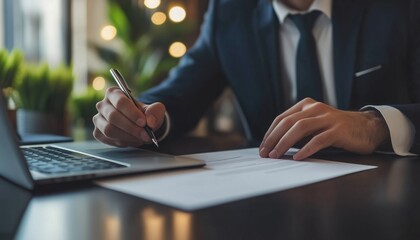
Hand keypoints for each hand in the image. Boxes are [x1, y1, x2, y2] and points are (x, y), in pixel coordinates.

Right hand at [93, 87, 165, 146]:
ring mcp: (98, 119)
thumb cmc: (144, 114)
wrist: (139, 124)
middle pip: (113, 116)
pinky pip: (108, 139)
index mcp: (114, 93)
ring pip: (109, 129)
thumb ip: (155, 112)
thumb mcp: (154, 109)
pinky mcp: (98, 132)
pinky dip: (123, 142)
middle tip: (145, 134)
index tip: (143, 122)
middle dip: (131, 128)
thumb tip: (151, 122)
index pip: (120, 102)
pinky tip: (133, 140)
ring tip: (141, 138)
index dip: (132, 113)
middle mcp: (103, 105)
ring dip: (128, 136)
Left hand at [259, 98, 389, 159]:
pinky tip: (297, 157)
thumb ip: (297, 130)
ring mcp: (327, 118)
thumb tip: (275, 145)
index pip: (281, 118)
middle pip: (288, 122)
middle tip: (265, 153)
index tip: (263, 147)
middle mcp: (315, 109)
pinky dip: (306, 149)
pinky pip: (318, 140)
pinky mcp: (338, 130)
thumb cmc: (336, 129)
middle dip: (273, 139)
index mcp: (306, 106)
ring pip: (300, 128)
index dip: (270, 133)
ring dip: (285, 143)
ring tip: (276, 155)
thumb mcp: (314, 125)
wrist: (366, 128)